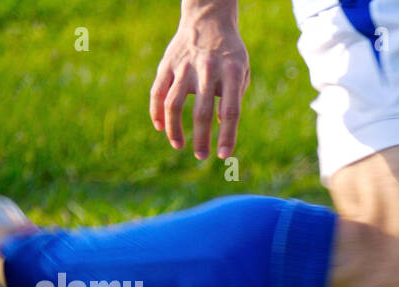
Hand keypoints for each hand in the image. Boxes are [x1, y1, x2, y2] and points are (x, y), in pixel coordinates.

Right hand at [149, 3, 249, 159]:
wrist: (208, 17)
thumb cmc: (230, 53)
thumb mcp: (242, 71)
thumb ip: (233, 98)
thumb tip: (220, 127)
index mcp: (231, 72)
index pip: (230, 111)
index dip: (227, 136)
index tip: (224, 155)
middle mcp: (207, 69)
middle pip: (202, 112)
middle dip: (201, 139)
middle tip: (201, 156)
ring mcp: (184, 66)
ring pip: (174, 104)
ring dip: (175, 129)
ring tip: (179, 145)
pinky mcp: (167, 64)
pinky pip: (158, 92)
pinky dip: (156, 112)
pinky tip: (160, 127)